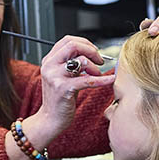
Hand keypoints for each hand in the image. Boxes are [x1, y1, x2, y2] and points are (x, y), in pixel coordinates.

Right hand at [5, 36, 114, 159]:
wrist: (50, 119)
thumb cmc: (59, 99)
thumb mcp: (62, 76)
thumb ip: (72, 63)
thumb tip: (91, 53)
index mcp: (49, 60)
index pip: (68, 40)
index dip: (85, 43)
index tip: (94, 52)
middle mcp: (49, 66)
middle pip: (73, 45)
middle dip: (92, 51)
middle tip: (100, 60)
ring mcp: (55, 77)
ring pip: (81, 60)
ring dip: (95, 67)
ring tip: (97, 75)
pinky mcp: (63, 89)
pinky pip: (87, 80)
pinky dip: (102, 80)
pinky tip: (110, 80)